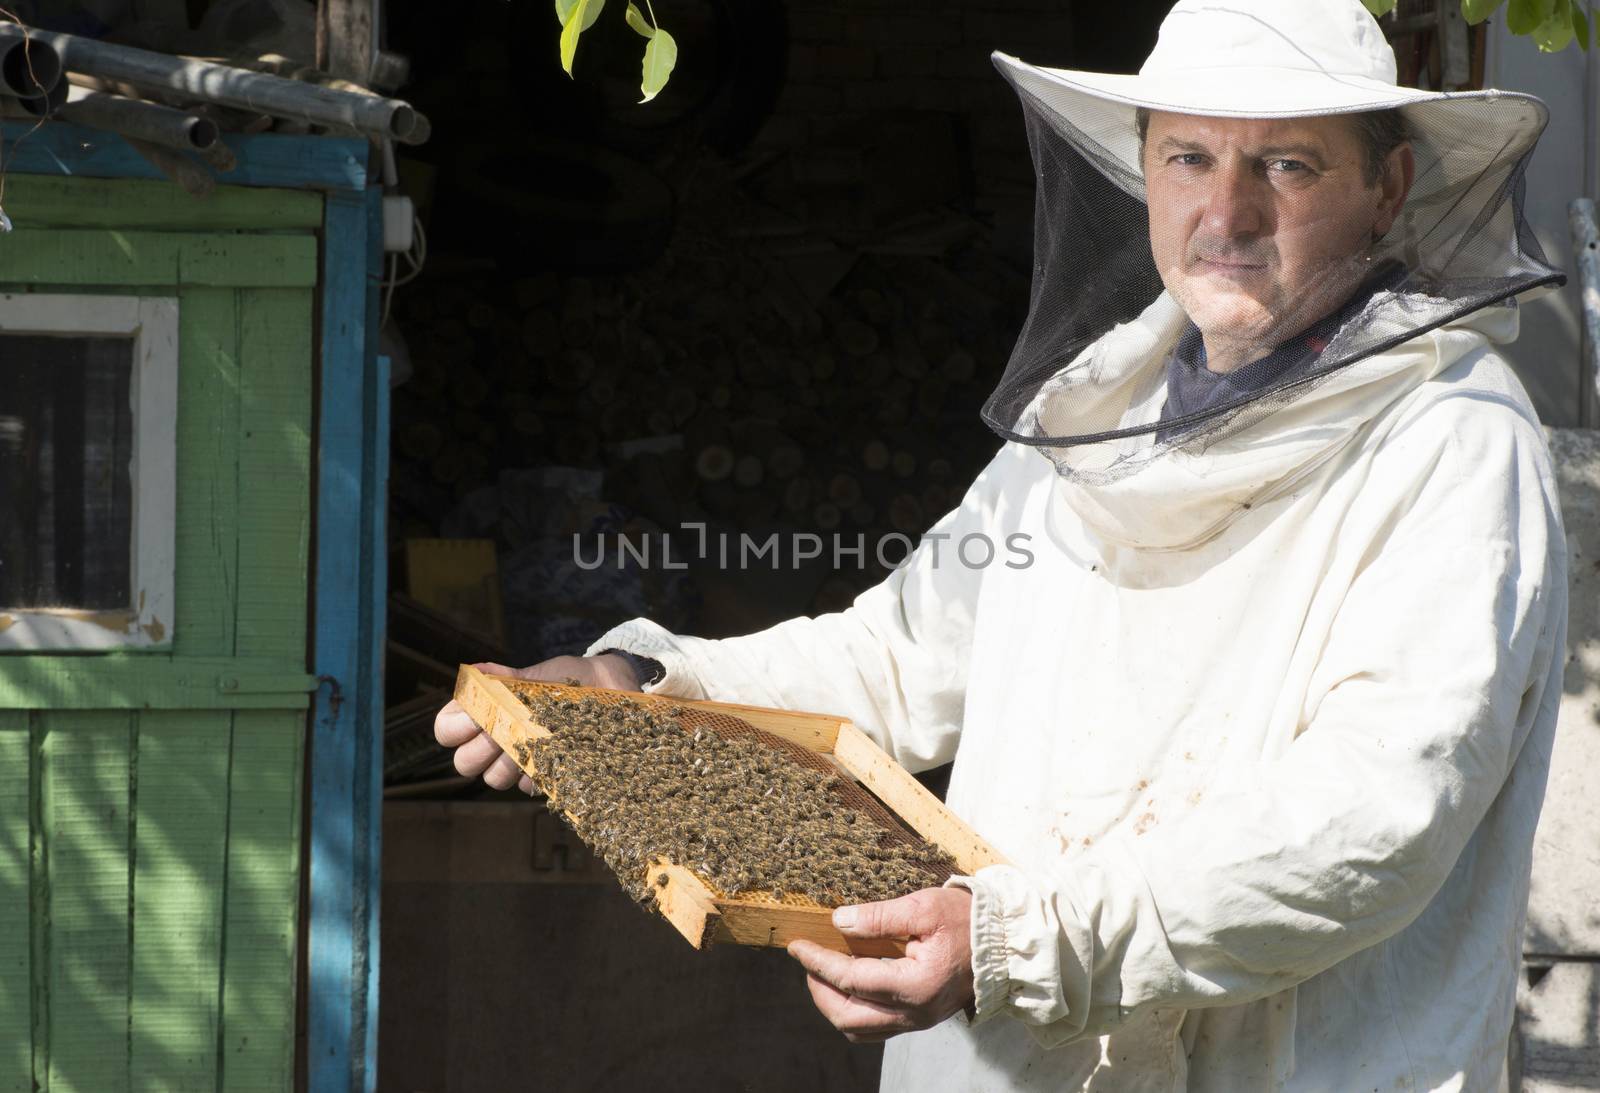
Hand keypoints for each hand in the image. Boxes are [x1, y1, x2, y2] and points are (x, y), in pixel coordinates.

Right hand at [432, 654, 641, 792]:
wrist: (614, 691)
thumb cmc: (570, 679)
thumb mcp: (540, 676)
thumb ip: (507, 680)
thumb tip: (475, 671)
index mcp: (487, 711)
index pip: (447, 729)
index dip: (454, 728)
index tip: (476, 717)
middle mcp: (498, 739)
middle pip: (464, 762)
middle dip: (478, 750)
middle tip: (501, 733)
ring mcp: (521, 760)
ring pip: (493, 779)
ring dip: (506, 763)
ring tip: (529, 743)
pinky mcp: (547, 776)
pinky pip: (528, 785)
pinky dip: (536, 772)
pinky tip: (553, 756)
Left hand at [787, 887, 974, 1043]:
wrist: (1004, 943)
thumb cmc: (968, 921)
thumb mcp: (923, 908)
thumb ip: (878, 917)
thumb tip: (838, 921)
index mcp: (916, 986)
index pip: (851, 980)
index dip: (818, 962)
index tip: (797, 946)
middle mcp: (915, 1013)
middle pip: (848, 1017)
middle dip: (819, 989)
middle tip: (807, 961)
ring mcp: (918, 1021)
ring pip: (859, 1029)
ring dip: (833, 1004)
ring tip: (823, 973)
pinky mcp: (920, 1019)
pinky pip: (876, 1027)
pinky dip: (854, 1009)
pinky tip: (850, 984)